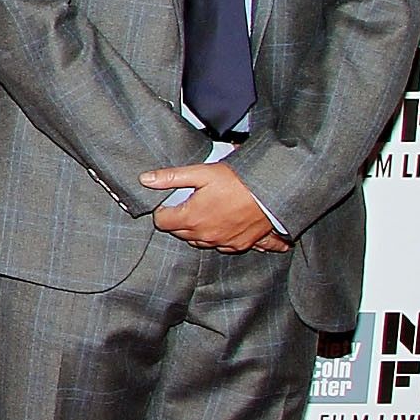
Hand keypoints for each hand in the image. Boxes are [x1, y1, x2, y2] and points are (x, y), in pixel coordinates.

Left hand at [143, 164, 289, 252]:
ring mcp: (223, 242)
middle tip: (189, 204)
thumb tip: (145, 179)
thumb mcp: (201, 172)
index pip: (162, 222)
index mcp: (191, 219)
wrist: (274, 192)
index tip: (170, 202)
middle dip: (179, 220)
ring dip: (198, 230)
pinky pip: (225, 247)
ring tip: (206, 212)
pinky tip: (226, 228)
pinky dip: (223, 239)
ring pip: (200, 241)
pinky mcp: (241, 244)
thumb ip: (171, 177)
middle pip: (180, 232)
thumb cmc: (238, 181)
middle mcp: (205, 236)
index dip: (163, 210)